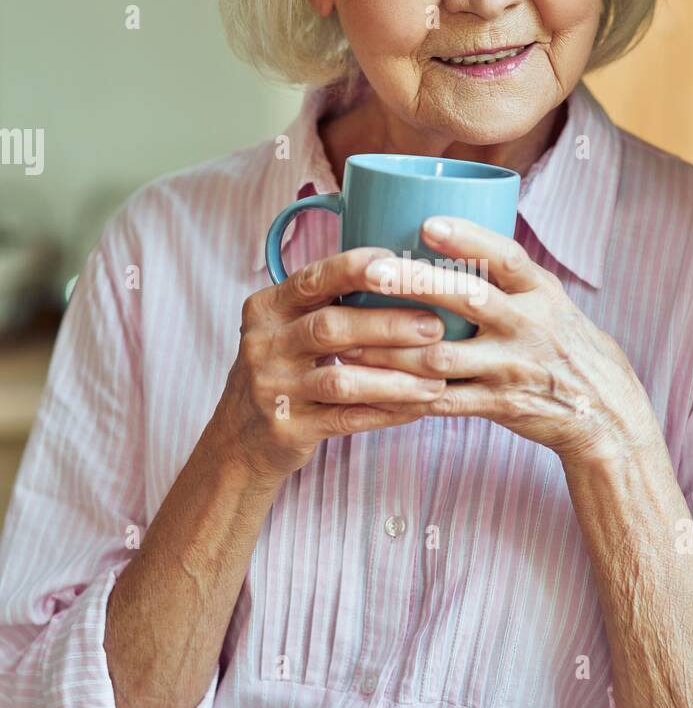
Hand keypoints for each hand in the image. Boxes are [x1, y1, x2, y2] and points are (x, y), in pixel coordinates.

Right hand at [209, 245, 447, 486]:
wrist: (239, 441)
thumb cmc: (282, 371)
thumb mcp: (285, 329)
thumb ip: (328, 303)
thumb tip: (404, 272)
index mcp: (267, 308)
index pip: (315, 278)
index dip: (360, 269)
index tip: (405, 266)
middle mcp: (264, 345)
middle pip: (331, 327)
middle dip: (389, 324)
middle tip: (436, 325)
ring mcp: (273, 389)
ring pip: (341, 380)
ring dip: (396, 378)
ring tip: (438, 376)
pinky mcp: (288, 429)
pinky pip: (347, 419)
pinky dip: (387, 413)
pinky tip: (419, 407)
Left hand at [337, 217, 661, 466]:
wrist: (602, 410)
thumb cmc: (561, 343)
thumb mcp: (548, 299)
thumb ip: (503, 274)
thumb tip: (439, 230)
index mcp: (541, 291)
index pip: (507, 257)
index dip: (468, 238)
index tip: (427, 223)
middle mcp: (530, 326)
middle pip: (470, 299)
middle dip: (418, 284)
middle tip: (372, 272)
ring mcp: (513, 368)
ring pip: (445, 357)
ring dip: (393, 349)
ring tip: (349, 337)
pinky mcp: (500, 406)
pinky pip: (445, 402)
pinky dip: (405, 395)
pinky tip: (371, 385)